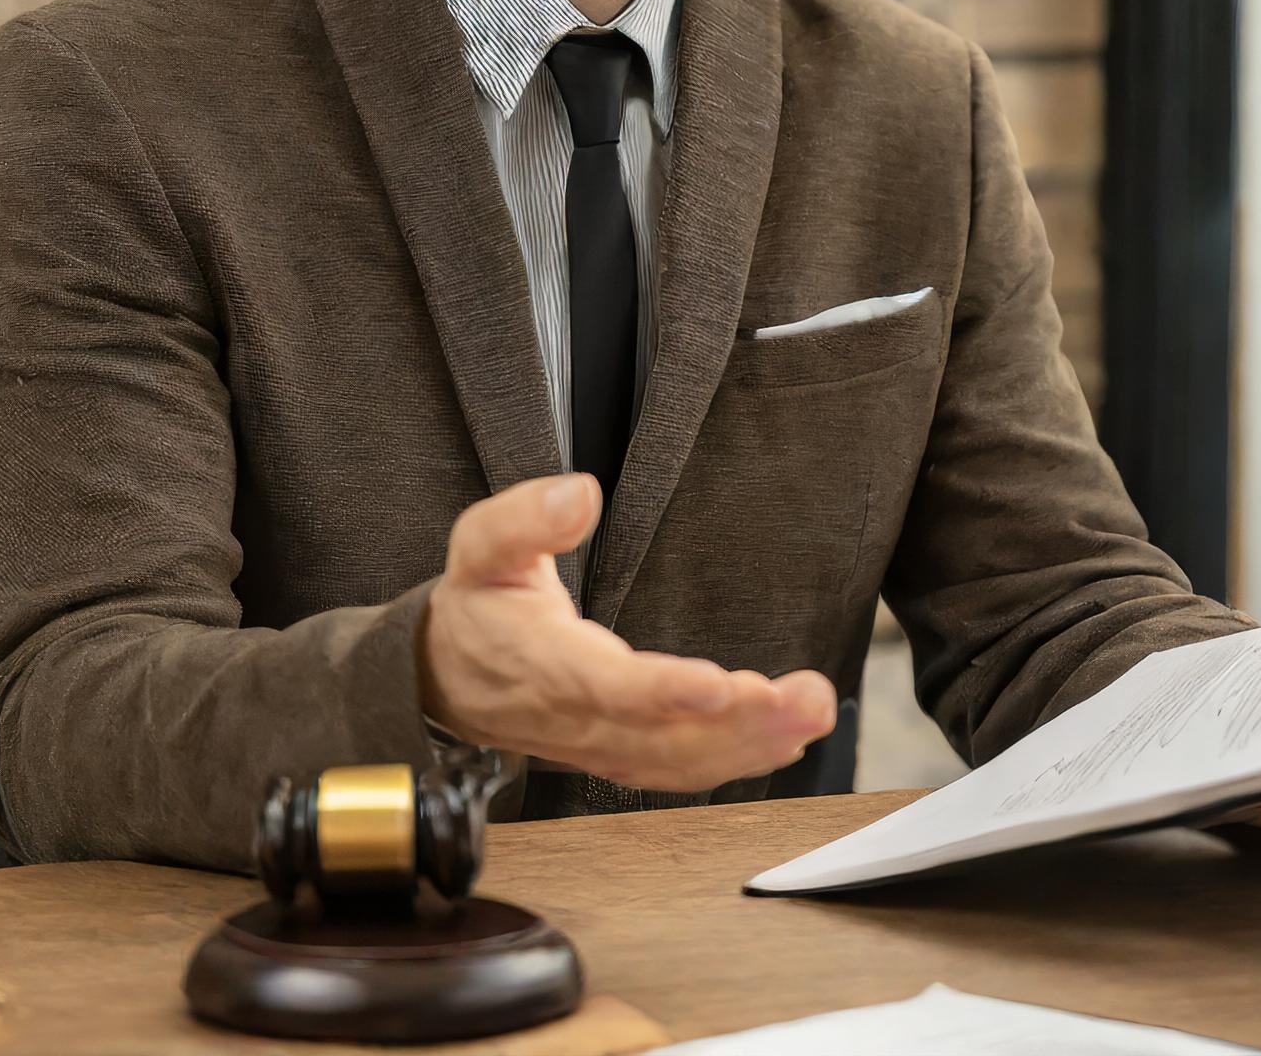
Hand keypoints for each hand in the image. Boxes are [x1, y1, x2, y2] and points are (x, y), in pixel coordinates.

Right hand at [419, 473, 836, 791]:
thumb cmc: (477, 604)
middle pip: (664, 736)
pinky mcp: (621, 755)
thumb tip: (580, 492)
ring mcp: (602, 745)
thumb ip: (526, 518)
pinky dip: (739, 760)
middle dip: (741, 724)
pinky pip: (683, 769)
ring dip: (754, 743)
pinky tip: (788, 738)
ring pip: (682, 760)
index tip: (722, 685)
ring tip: (814, 712)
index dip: (666, 692)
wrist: (447, 678)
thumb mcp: (480, 544)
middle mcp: (579, 718)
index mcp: (545, 664)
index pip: (609, 687)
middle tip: (808, 699)